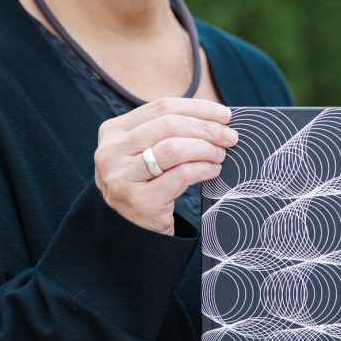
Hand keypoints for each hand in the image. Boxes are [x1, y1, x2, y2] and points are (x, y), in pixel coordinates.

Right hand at [94, 97, 236, 234]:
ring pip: (173, 149)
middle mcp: (111, 152)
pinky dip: (202, 169)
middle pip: (169, 126)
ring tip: (220, 155)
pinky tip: (213, 170)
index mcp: (112, 131)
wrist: (132, 232)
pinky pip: (180, 176)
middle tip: (230, 136)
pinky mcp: (139, 201)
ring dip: (205, 149)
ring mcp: (122, 178)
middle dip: (206, 128)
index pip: (161, 108)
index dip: (197, 108)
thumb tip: (216, 118)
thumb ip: (169, 133)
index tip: (224, 114)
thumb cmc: (147, 185)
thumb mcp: (146, 153)